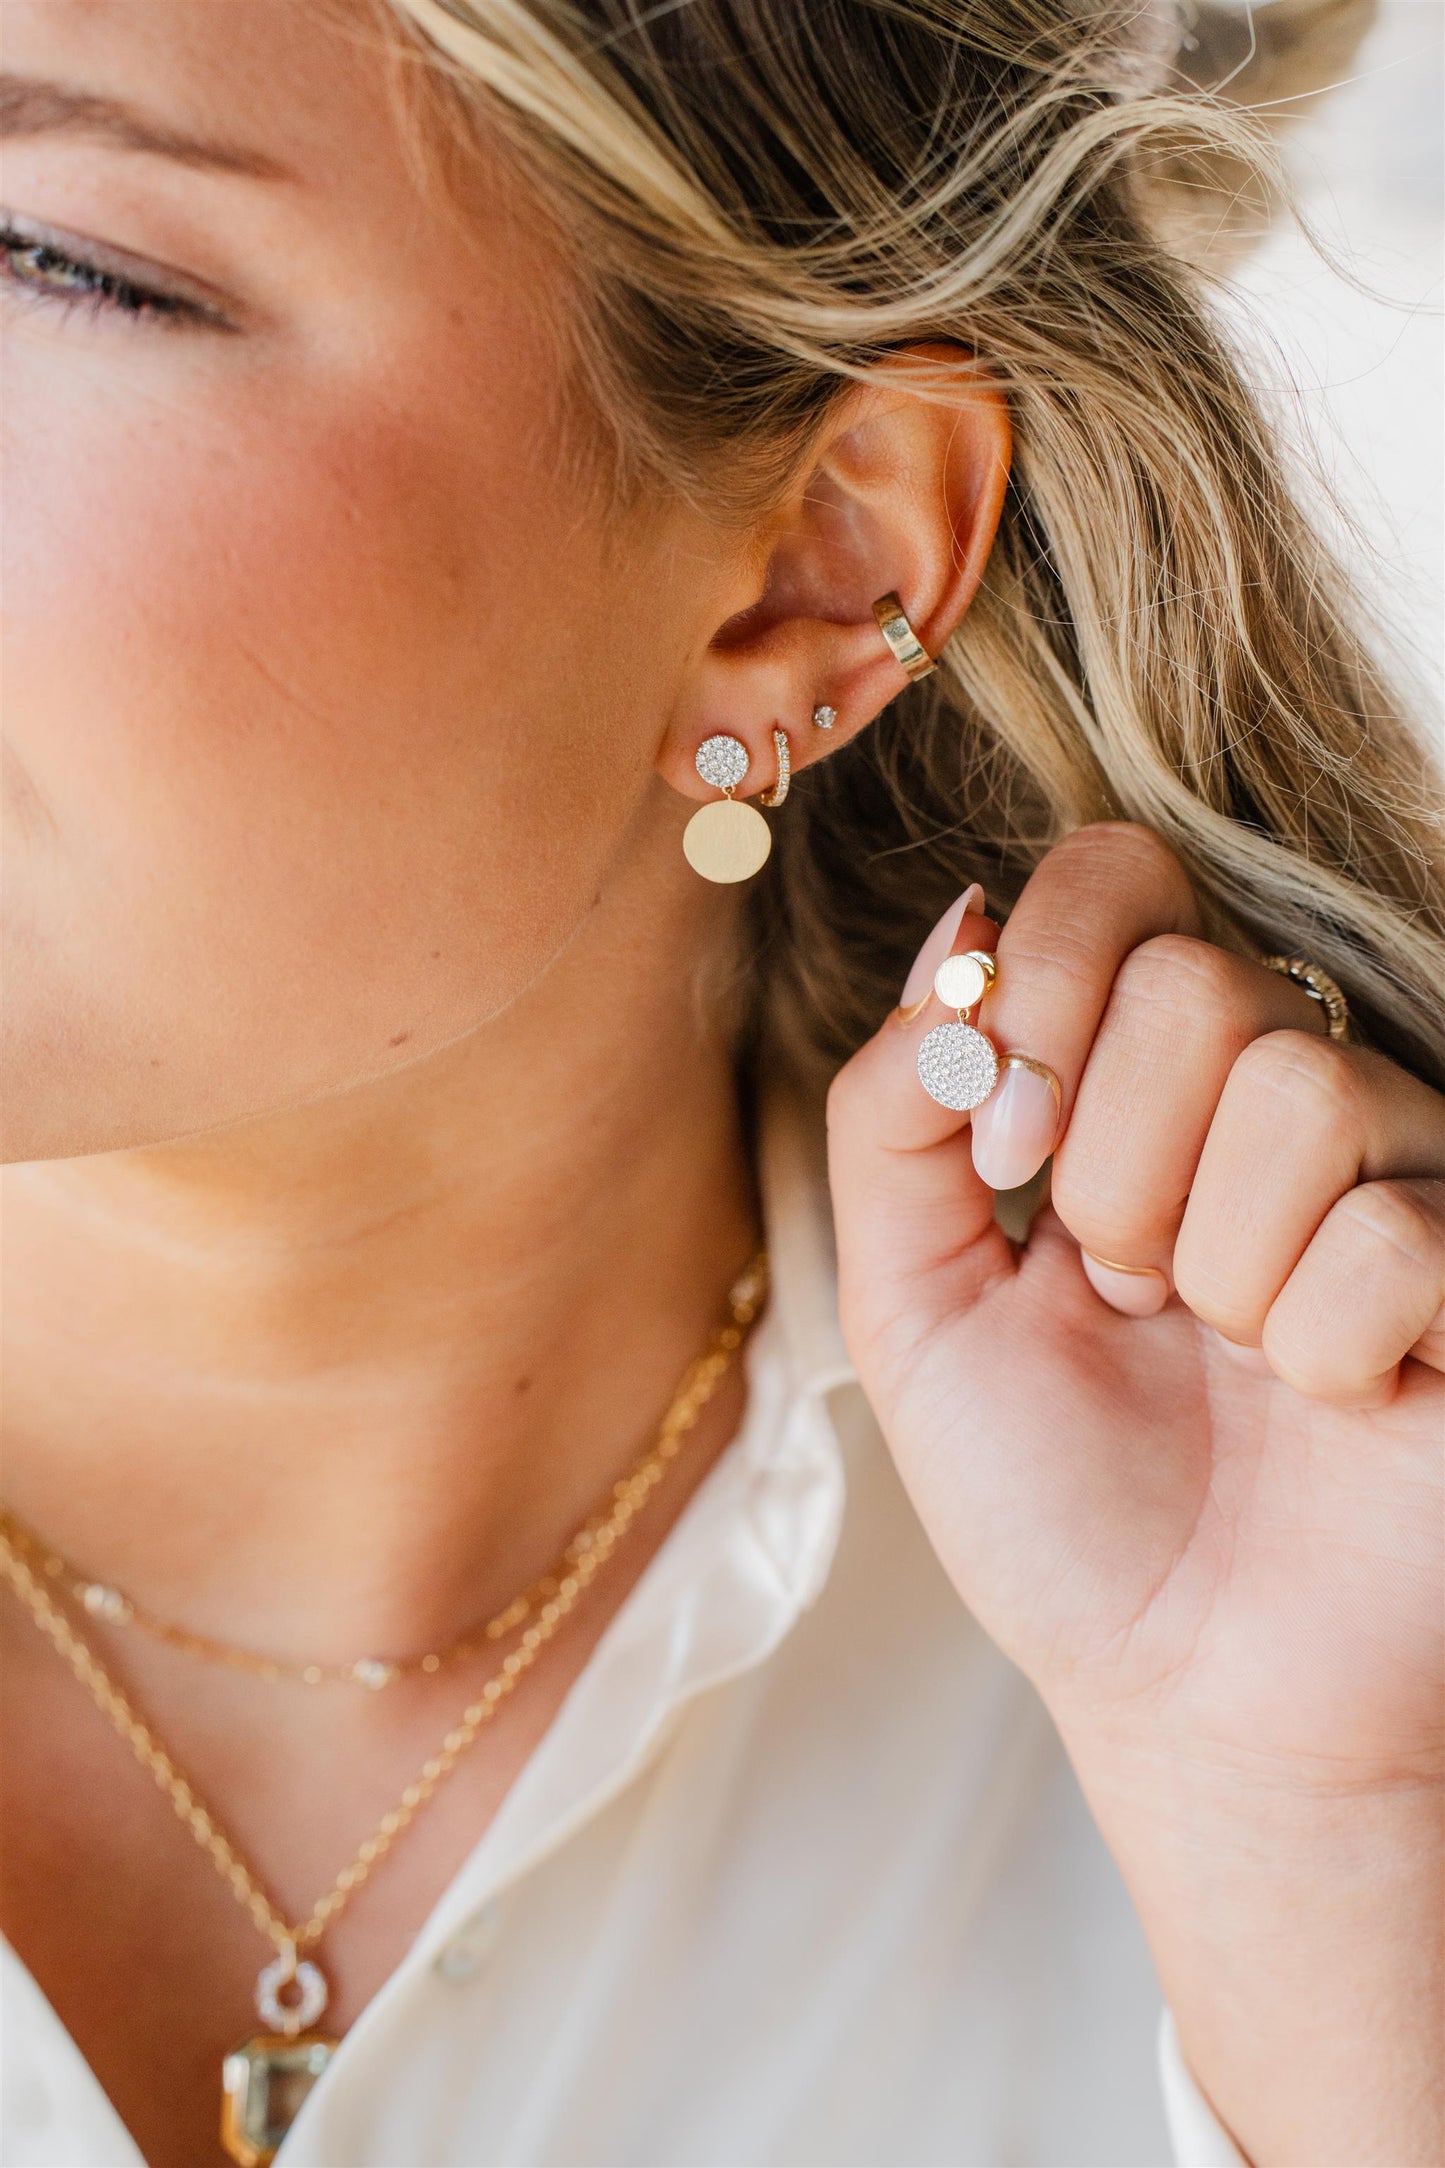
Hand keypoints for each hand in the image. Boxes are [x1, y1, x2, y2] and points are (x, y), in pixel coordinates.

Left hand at [827, 824, 1443, 2166]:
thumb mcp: (908, 1305)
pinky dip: (1322, 1351)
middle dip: (1113, 1173)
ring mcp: (1396, 1178)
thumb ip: (898, 1114)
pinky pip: (1392, 1236)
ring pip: (1303, 1092)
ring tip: (1222, 1355)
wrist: (1185, 1690)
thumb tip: (961, 925)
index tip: (1009, 1144)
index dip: (1052, 985)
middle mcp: (1277, 1099)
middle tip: (1124, 1294)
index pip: (1119, 881)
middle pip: (1200, 987)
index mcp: (1137, 1082)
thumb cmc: (1052, 1502)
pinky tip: (1327, 1404)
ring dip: (1214, 1268)